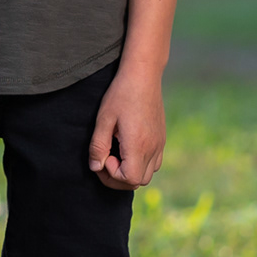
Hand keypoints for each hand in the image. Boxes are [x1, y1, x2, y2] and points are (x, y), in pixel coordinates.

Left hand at [88, 63, 167, 190]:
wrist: (143, 75)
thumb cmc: (121, 94)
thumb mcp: (103, 119)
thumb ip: (98, 146)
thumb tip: (95, 167)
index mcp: (138, 144)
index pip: (129, 179)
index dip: (112, 174)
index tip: (104, 155)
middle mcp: (152, 148)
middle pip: (138, 181)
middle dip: (118, 177)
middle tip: (106, 158)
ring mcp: (159, 144)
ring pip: (147, 174)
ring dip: (130, 171)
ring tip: (117, 154)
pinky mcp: (161, 139)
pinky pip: (154, 163)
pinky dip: (140, 164)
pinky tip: (128, 148)